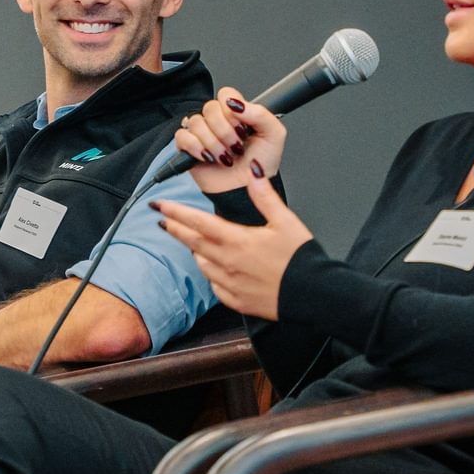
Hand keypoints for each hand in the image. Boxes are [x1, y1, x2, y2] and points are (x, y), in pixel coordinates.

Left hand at [154, 167, 312, 319]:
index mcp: (237, 240)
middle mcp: (227, 263)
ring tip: (192, 242)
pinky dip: (210, 273)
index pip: (197, 222)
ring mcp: (230, 284)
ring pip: (202, 264)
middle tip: (163, 220)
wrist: (314, 295)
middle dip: (176, 229)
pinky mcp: (236, 300)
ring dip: (194, 250)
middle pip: (192, 243)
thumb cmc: (301, 259)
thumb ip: (265, 197)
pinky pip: (214, 284)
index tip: (159, 205)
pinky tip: (214, 268)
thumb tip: (253, 173)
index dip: (176, 212)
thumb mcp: (286, 221)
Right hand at [171, 86, 287, 194]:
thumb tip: (237, 104)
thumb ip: (260, 113)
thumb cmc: (261, 164)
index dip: (232, 110)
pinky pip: (182, 136)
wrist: (247, 189)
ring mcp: (202, 133)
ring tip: (225, 157)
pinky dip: (196, 147)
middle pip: (209, 107)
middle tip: (236, 146)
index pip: (225, 94)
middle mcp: (218, 121)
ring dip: (213, 143)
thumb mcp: (274, 135)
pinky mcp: (188, 148)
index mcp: (237, 113)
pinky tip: (208, 157)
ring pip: (196, 122)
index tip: (242, 127)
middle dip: (225, 131)